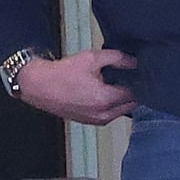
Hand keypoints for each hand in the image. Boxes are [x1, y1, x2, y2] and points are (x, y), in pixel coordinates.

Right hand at [16, 49, 136, 124]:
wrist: (38, 86)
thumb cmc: (63, 73)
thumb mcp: (93, 58)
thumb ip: (118, 58)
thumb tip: (135, 62)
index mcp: (106, 99)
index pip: (135, 93)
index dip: (140, 82)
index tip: (141, 74)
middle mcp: (103, 114)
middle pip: (130, 104)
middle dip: (133, 92)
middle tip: (130, 78)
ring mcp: (95, 120)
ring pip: (120, 111)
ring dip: (123, 99)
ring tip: (118, 83)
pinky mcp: (88, 121)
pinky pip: (109, 114)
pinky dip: (112, 105)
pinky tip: (106, 92)